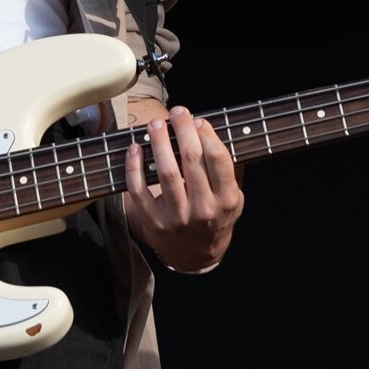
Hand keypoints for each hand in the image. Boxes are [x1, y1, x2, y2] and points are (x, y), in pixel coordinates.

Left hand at [122, 104, 243, 273]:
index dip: (207, 134)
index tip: (198, 120)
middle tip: (177, 112)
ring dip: (160, 143)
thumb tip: (210, 130)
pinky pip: (139, 189)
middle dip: (183, 130)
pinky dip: (134, 167)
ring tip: (156, 123)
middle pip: (191, 160)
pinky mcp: (153, 221)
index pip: (218, 159)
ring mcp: (177, 217)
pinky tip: (135, 148)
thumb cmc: (216, 218)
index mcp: (226, 200)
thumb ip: (227, 170)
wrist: (196, 255)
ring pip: (166, 172)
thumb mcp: (234, 198)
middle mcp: (203, 209)